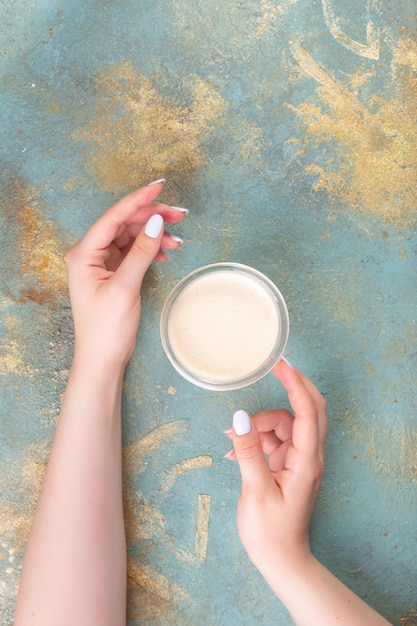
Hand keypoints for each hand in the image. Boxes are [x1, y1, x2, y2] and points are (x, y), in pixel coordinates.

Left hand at [65, 181, 186, 369]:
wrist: (103, 358)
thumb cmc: (106, 328)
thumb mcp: (126, 287)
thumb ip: (141, 252)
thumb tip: (156, 222)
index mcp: (84, 254)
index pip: (113, 217)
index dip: (138, 200)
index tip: (160, 187)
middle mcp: (90, 254)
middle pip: (124, 224)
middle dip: (152, 218)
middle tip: (180, 215)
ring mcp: (101, 263)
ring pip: (132, 236)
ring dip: (155, 235)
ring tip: (178, 241)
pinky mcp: (113, 273)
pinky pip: (134, 251)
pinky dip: (151, 250)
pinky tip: (165, 254)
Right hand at [226, 360, 327, 583]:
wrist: (281, 561)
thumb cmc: (271, 532)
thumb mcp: (255, 491)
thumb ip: (249, 452)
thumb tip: (239, 418)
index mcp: (306, 461)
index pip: (308, 412)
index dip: (296, 385)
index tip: (281, 365)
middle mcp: (308, 456)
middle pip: (308, 410)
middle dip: (291, 389)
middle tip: (273, 370)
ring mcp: (299, 460)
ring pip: (284, 425)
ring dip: (259, 425)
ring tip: (231, 440)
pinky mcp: (288, 466)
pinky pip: (274, 440)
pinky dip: (255, 440)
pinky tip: (234, 452)